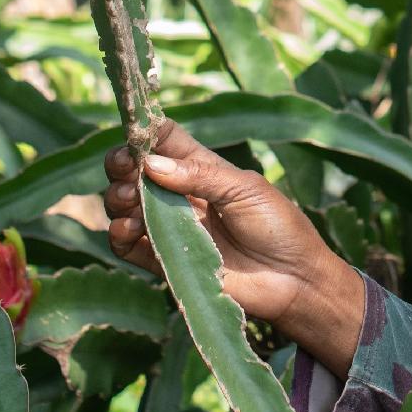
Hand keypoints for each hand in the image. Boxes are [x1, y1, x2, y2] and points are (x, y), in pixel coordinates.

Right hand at [103, 118, 365, 374]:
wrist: (293, 281)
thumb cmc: (277, 226)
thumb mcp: (244, 189)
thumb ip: (199, 175)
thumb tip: (150, 163)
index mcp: (201, 169)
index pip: (164, 142)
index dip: (145, 132)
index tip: (134, 131)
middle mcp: (180, 195)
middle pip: (135, 172)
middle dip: (122, 164)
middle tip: (127, 167)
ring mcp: (171, 228)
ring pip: (126, 206)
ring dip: (118, 198)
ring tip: (129, 199)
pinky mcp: (166, 261)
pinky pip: (129, 247)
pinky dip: (120, 235)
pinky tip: (128, 228)